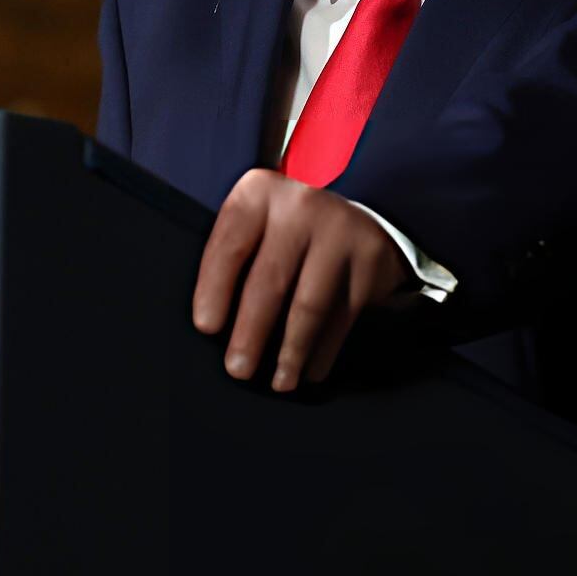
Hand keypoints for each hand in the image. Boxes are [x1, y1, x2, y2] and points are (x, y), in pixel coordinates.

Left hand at [192, 168, 416, 392]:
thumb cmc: (284, 229)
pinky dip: (324, 350)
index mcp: (260, 193)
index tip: (206, 328)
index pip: (230, 245)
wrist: (355, 212)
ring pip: (310, 305)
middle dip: (251, 333)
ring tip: (279, 383)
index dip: (214, 289)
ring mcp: (340, 231)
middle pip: (269, 280)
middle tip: (237, 370)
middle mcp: (301, 205)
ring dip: (291, 352)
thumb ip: (234, 256)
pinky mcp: (370, 259)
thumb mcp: (255, 222)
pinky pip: (343, 316)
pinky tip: (309, 371)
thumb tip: (212, 327)